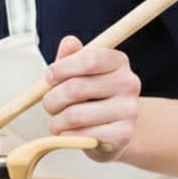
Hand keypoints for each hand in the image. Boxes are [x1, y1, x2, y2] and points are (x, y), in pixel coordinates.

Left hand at [42, 36, 141, 161]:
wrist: (112, 130)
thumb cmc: (91, 97)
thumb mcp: (79, 73)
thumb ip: (71, 57)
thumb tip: (69, 42)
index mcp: (118, 62)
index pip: (89, 58)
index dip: (62, 67)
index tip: (48, 76)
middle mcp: (129, 84)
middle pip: (76, 88)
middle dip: (52, 98)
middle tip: (50, 103)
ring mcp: (129, 111)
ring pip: (75, 115)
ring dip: (56, 120)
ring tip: (59, 120)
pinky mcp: (123, 136)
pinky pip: (81, 136)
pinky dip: (66, 135)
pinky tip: (70, 132)